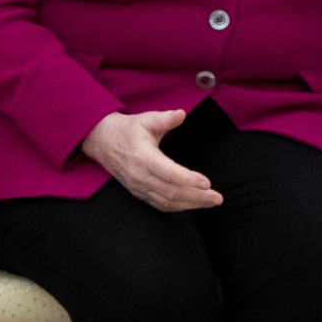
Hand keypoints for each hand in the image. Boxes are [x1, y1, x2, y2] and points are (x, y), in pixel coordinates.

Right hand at [81, 111, 222, 211]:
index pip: (168, 173)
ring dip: (191, 204)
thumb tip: (181, 114)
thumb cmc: (128, 129)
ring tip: (212, 202)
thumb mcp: (146, 119)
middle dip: (196, 196)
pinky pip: (160, 204)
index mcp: (143, 157)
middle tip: (218, 198)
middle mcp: (140, 176)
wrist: (103, 142)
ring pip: (167, 201)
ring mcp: (138, 187)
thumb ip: (164, 118)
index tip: (207, 183)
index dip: (188, 179)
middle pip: (171, 191)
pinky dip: (178, 207)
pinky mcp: (138, 192)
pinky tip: (194, 204)